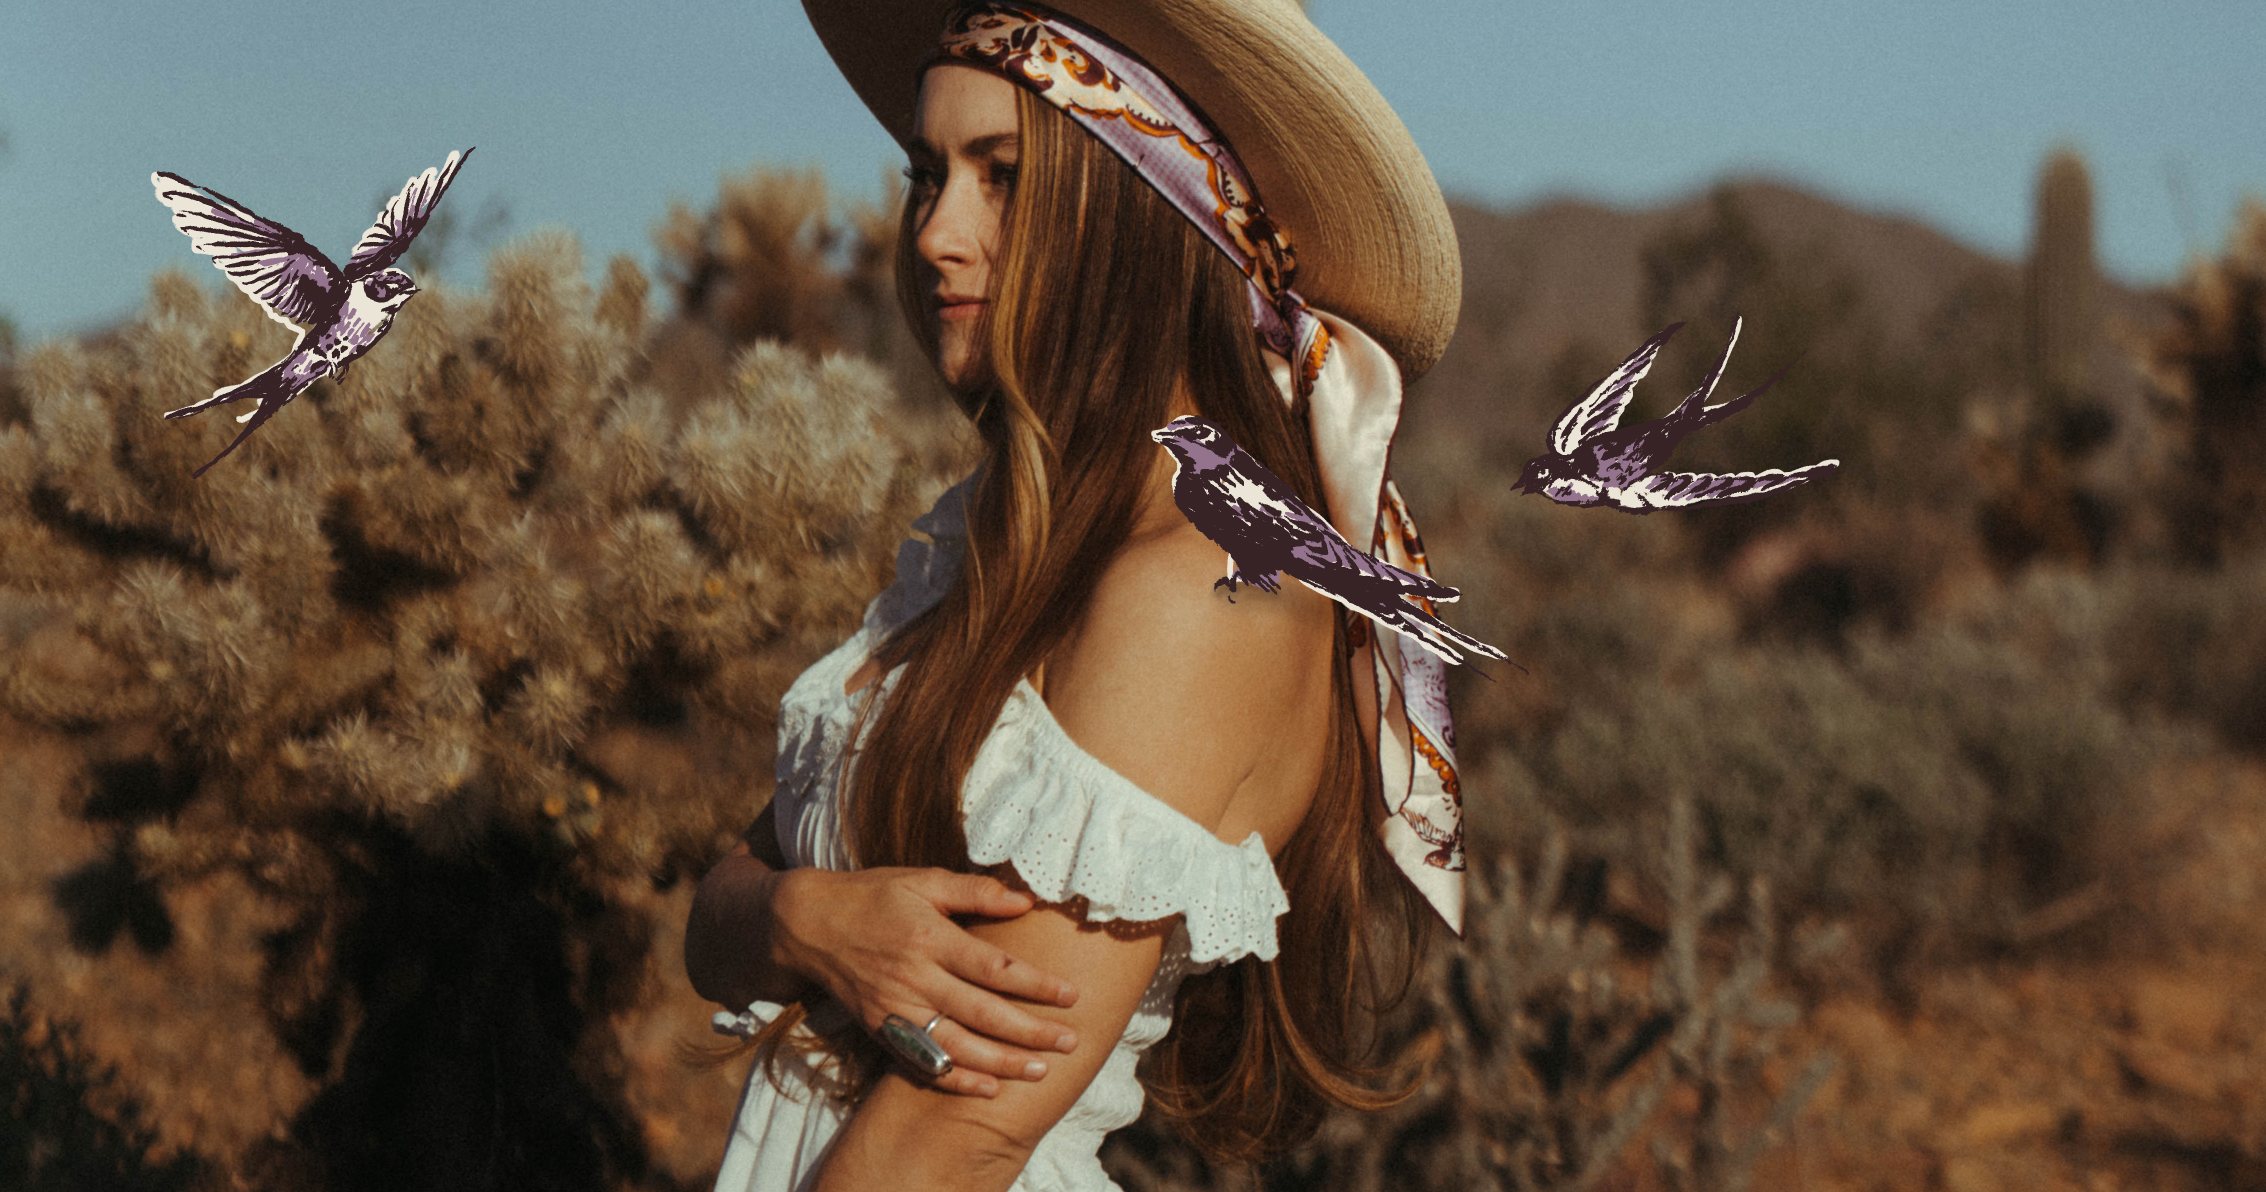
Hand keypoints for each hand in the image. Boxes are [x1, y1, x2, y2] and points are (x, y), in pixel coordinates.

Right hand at [770, 866, 1082, 1097]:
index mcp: (931, 937)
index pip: (994, 968)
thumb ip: (975, 892)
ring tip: (1040, 1071)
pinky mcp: (880, 1029)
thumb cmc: (872, 896)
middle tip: (1070, 1042)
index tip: (1071, 995)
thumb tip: (1026, 901)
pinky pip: (921, 1062)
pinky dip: (954, 1080)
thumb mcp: (922, 880)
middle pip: (982, 1012)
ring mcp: (895, 1007)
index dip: (1036, 985)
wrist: (807, 924)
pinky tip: (987, 1088)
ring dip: (1000, 1062)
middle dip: (1030, 1031)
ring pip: (956, 1045)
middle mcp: (914, 977)